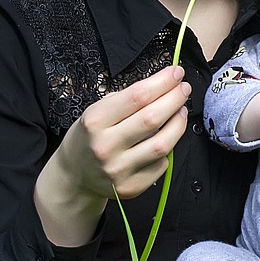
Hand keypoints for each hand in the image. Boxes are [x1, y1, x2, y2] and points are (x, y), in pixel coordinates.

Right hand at [35, 66, 190, 244]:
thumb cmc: (89, 137)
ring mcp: (119, 170)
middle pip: (152, 118)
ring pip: (162, 144)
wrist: (75, 175)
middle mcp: (105, 147)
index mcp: (95, 121)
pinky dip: (168, 148)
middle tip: (184, 88)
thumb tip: (164, 85)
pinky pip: (160, 164)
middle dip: (175, 98)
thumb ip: (127, 100)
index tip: (176, 73)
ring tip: (181, 110)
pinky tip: (165, 138)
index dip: (162, 82)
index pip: (137, 96)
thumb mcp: (97, 111)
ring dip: (178, 123)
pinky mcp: (131, 187)